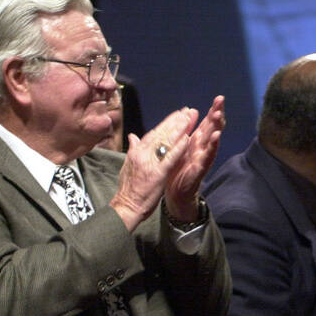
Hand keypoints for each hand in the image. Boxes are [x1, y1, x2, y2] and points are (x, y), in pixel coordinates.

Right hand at [110, 107, 198, 230]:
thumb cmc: (129, 188)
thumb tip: (132, 136)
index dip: (167, 122)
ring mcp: (150, 162)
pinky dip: (178, 147)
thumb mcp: (128, 164)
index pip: (154, 132)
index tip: (177, 113)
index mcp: (137, 151)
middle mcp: (142, 153)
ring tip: (189, 118)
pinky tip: (188, 139)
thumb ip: (133, 149)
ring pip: (166, 141)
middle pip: (161, 133)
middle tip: (187, 110)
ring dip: (178, 128)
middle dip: (175, 121)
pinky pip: (170, 157)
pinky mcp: (157, 172)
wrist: (126, 205)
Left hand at [165, 96, 225, 220]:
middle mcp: (202, 148)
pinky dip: (212, 146)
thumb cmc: (176, 170)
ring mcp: (203, 158)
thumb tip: (189, 112)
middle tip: (221, 101)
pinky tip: (216, 137)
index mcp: (196, 141)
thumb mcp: (179, 146)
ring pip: (212, 140)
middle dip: (217, 114)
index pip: (207, 123)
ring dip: (216, 127)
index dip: (213, 110)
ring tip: (219, 115)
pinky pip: (207, 156)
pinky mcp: (200, 168)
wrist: (174, 192)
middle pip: (212, 128)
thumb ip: (184, 130)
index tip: (219, 98)